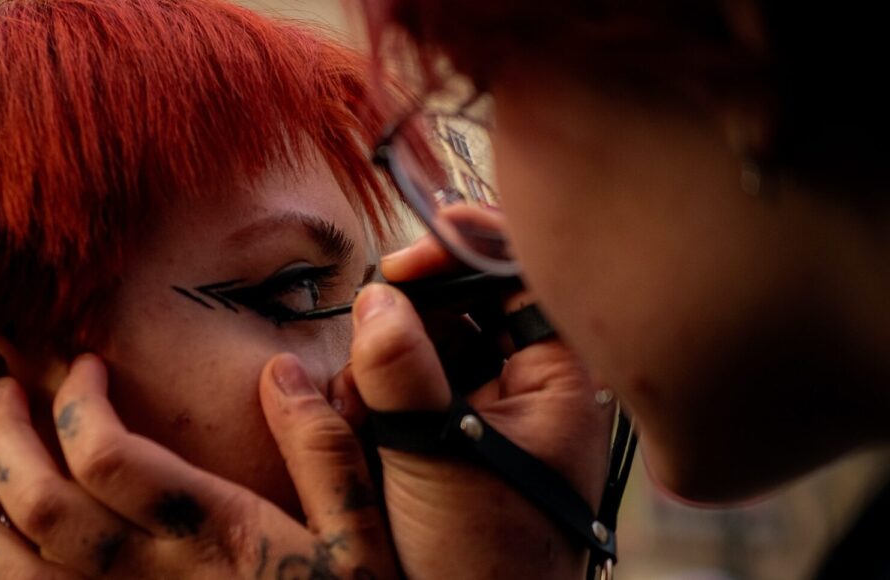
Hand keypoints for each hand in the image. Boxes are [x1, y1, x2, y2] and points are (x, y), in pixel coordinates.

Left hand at [0, 354, 396, 578]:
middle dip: (5, 440)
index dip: (79, 402)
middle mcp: (157, 579)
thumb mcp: (365, 537)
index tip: (87, 366)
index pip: (110, 457)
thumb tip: (282, 371)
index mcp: (215, 535)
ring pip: (18, 572)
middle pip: (45, 506)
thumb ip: (326, 454)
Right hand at [346, 235, 615, 578]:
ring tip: (359, 413)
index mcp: (554, 379)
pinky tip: (356, 429)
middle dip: (402, 325)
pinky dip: (370, 399)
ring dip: (376, 369)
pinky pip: (399, 390)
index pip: (520, 277)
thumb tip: (375, 298)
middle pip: (457, 307)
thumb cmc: (485, 561)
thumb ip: (404, 373)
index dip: (464, 252)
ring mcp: (477, 410)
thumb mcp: (442, 459)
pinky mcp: (441, 435)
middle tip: (368, 359)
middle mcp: (518, 386)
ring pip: (418, 348)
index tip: (403, 259)